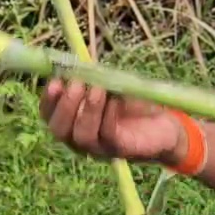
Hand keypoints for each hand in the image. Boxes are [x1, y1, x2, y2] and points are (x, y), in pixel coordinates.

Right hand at [39, 79, 184, 164]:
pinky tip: (114, 100)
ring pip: (82, 136)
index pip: (49, 116)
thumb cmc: (134, 104)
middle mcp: (81, 139)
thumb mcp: (112, 87)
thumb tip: (79, 64)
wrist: (166, 124)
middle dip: (65, 106)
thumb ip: (94, 79)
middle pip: (60, 130)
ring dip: (88, 110)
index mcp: (73, 122)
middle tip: (76, 84)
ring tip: (97, 90)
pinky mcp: (121, 150)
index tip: (55, 81)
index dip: (48, 100)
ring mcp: (100, 148)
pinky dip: (109, 117)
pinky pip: (108, 135)